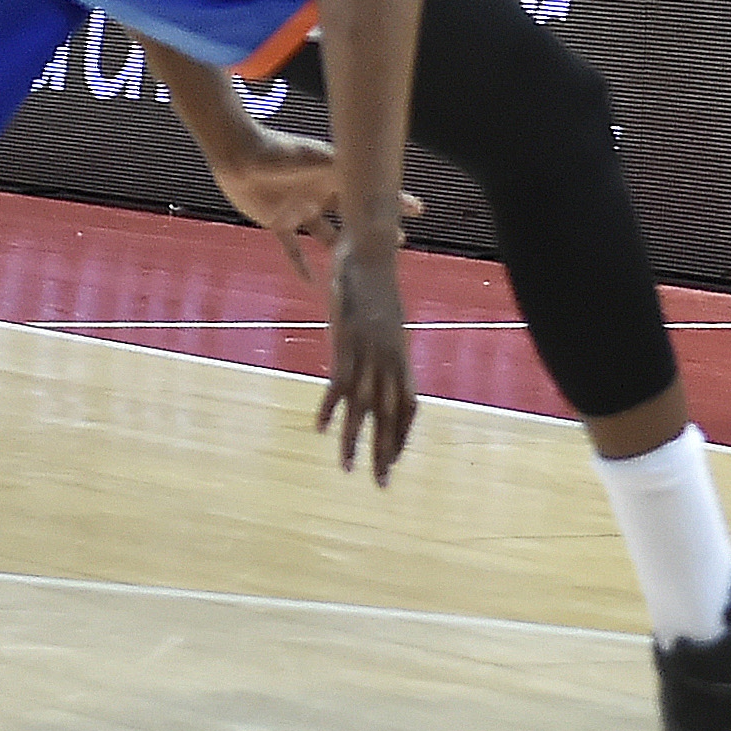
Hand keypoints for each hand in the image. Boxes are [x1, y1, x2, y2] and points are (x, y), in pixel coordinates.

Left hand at [197, 124, 425, 287]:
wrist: (242, 156)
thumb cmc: (284, 153)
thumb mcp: (322, 161)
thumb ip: (349, 173)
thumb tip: (381, 180)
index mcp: (334, 176)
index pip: (368, 190)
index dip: (392, 199)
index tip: (417, 209)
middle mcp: (320, 193)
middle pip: (351, 215)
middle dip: (370, 229)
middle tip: (395, 243)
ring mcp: (300, 209)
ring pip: (327, 235)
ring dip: (342, 250)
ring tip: (359, 268)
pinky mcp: (278, 222)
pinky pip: (292, 248)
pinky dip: (301, 265)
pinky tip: (312, 284)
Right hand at [318, 238, 418, 485]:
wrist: (371, 246)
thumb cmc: (375, 280)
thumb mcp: (383, 317)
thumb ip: (381, 343)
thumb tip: (378, 359)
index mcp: (400, 354)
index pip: (408, 405)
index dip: (401, 435)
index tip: (392, 460)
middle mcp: (389, 356)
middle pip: (391, 413)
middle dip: (385, 451)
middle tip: (381, 484)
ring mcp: (369, 348)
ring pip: (365, 403)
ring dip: (356, 438)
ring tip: (347, 468)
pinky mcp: (347, 337)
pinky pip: (340, 378)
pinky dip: (332, 405)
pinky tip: (322, 427)